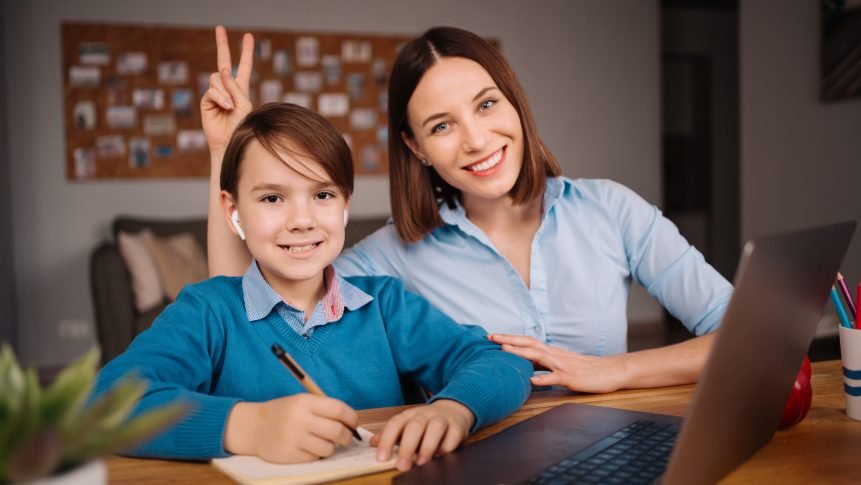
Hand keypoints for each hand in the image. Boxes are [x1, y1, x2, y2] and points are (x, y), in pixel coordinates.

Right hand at [200, 25, 253, 155]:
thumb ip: (236, 87)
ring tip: (231, 107)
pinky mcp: (206, 101)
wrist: (231, 142)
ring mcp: (216, 94)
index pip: (243, 66)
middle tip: (220, 27)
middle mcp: (227, 88)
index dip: (246, 52)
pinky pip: (212, 90)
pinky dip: (220, 97)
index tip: (248, 36)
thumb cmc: (242, 126)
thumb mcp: (245, 104)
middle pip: (223, 61)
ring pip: (217, 78)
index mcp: (241, 88)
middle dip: (222, 44)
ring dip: (226, 92)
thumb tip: (222, 69)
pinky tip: (226, 107)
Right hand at [224, 394, 358, 463]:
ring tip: (325, 443)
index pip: (339, 410)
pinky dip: (317, 454)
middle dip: (347, 436)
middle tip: (346, 437)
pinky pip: (315, 458)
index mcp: (305, 402)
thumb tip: (350, 422)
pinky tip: (310, 448)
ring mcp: (295, 438)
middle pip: (337, 431)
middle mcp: (300, 419)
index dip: (352, 418)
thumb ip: (324, 409)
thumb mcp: (301, 402)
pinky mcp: (290, 455)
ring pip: (328, 448)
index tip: (354, 423)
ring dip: (332, 447)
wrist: (254, 427)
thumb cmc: (283, 413)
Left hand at [371, 399, 473, 470]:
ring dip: (427, 446)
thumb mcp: (406, 424)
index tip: (381, 457)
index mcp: (409, 415)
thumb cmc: (426, 422)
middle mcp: (425, 415)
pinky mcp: (457, 426)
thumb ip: (390, 435)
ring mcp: (442, 419)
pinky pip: (453, 434)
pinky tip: (441, 456)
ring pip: (435, 428)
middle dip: (407, 447)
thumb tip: (372, 444)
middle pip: (414, 426)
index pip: (395, 424)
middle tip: (401, 466)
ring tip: (421, 462)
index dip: (387, 440)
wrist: (453, 409)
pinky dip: (447, 446)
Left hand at [488, 334, 625, 392]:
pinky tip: (532, 381)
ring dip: (521, 354)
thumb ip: (544, 363)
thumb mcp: (561, 364)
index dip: (510, 338)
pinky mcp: (571, 378)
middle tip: (490, 337)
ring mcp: (562, 366)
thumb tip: (526, 365)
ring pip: (539, 357)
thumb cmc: (585, 369)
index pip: (527, 341)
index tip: (492, 336)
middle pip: (529, 344)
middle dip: (509, 340)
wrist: (610, 371)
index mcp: (552, 352)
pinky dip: (543, 379)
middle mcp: (555, 355)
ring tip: (504, 351)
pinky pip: (555, 378)